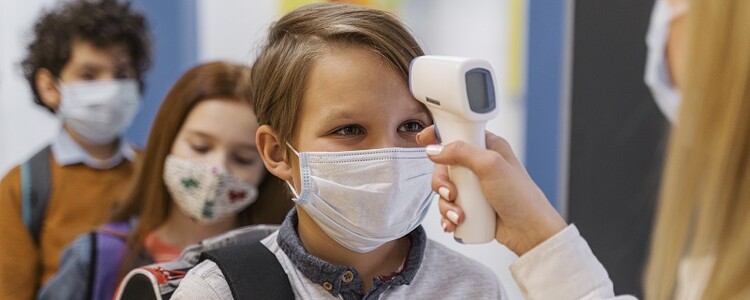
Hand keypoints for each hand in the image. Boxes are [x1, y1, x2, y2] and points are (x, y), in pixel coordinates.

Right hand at [416, 126, 566, 255]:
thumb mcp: (491, 165)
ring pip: (444, 189)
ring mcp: (474, 186)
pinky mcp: (471, 205)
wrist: (529, 231)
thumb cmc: (520, 196)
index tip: (423, 140)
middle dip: (442, 183)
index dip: (439, 135)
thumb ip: (461, 152)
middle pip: (444, 165)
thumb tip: (435, 150)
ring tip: (458, 215)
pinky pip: (449, 207)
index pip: (457, 133)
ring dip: (446, 205)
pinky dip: (448, 216)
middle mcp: (479, 165)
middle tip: (450, 193)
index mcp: (487, 147)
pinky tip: (454, 223)